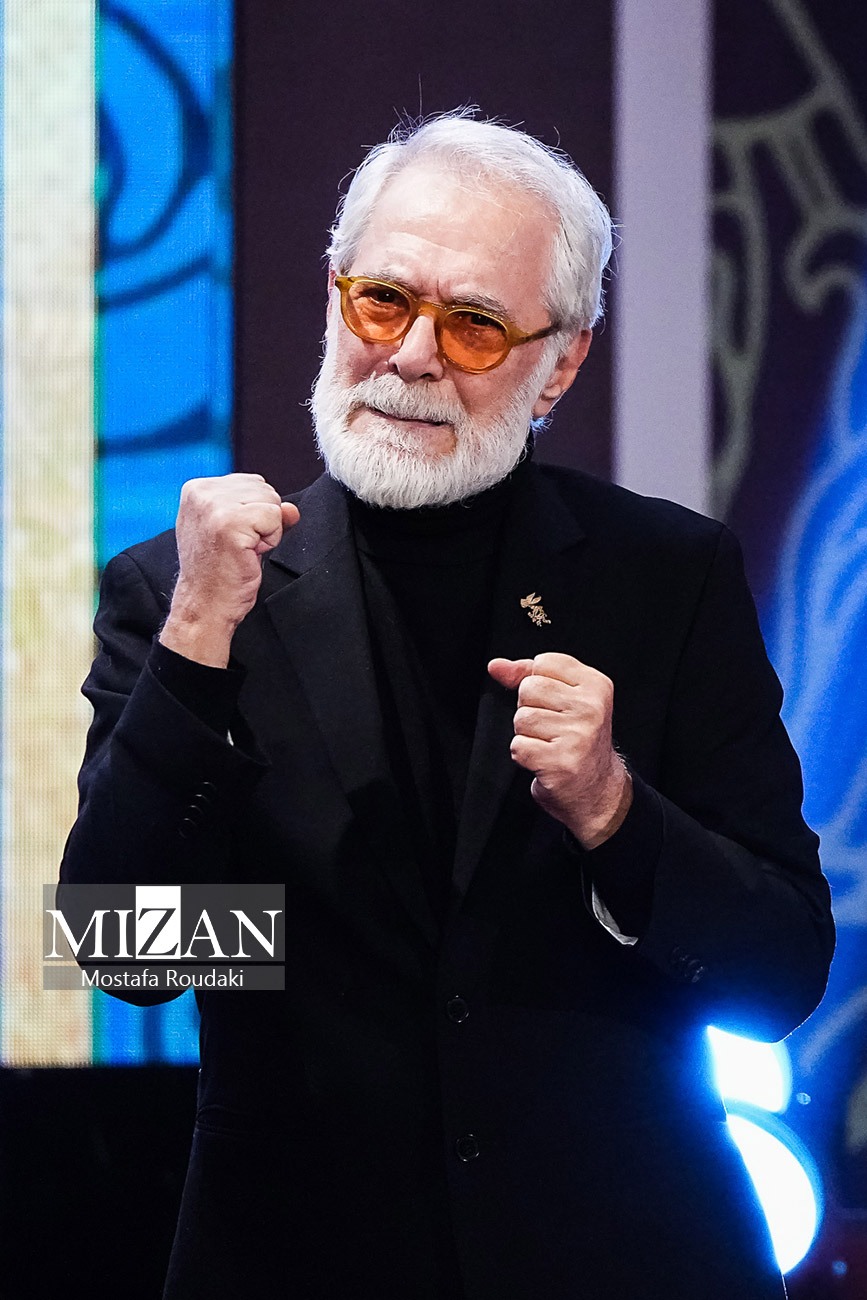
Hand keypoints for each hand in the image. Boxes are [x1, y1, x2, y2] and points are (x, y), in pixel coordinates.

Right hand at [160, 474, 298, 666]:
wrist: (205, 605)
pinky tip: (248, 554)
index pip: (252, 482)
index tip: (233, 536)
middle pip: (264, 488)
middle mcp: (201, 493)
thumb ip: (263, 512)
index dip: (253, 513)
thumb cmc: (217, 573)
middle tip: (239, 546)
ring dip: (267, 531)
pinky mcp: (230, 523)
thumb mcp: (237, 532)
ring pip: (271, 501)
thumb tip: (291, 509)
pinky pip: (275, 518)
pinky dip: (270, 539)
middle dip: (262, 520)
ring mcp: (214, 506)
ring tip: (243, 550)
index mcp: (196, 489)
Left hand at [488, 652, 631, 848]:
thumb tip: (496, 666)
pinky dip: (524, 756)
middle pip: (529, 688)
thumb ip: (528, 676)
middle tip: (551, 728)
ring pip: (521, 718)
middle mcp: (591, 708)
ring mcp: (578, 735)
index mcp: (596, 685)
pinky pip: (519, 746)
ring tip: (548, 744)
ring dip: (527, 735)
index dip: (537, 683)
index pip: (543, 663)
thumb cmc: (577, 741)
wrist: (596, 789)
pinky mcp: (561, 762)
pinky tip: (544, 760)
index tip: (555, 704)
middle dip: (530, 709)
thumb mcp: (563, 699)